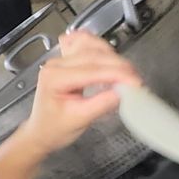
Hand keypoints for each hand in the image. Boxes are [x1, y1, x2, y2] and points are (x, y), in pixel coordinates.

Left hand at [22, 31, 140, 157]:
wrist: (41, 132)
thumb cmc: (54, 129)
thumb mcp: (79, 120)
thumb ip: (102, 104)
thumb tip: (124, 92)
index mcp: (54, 77)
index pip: (91, 70)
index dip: (117, 74)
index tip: (136, 83)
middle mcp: (56, 63)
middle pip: (94, 55)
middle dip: (119, 66)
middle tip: (137, 81)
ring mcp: (61, 59)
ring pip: (92, 47)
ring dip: (113, 57)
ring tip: (128, 75)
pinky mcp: (68, 60)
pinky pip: (86, 45)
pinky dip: (103, 49)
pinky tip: (112, 59)